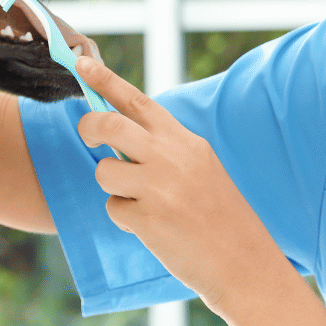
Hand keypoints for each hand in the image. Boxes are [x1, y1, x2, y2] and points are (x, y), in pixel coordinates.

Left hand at [74, 55, 271, 311]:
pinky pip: (114, 208)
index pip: (138, 101)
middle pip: (109, 125)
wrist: (245, 263)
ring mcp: (160, 187)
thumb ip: (164, 149)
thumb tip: (119, 134)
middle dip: (88, 127)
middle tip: (87, 137)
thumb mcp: (200, 168)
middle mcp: (172, 157)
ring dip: (113, 188)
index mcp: (185, 141)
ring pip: (105, 171)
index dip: (105, 81)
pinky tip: (154, 228)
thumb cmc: (219, 217)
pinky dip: (126, 219)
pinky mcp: (149, 218)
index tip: (80, 62)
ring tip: (143, 203)